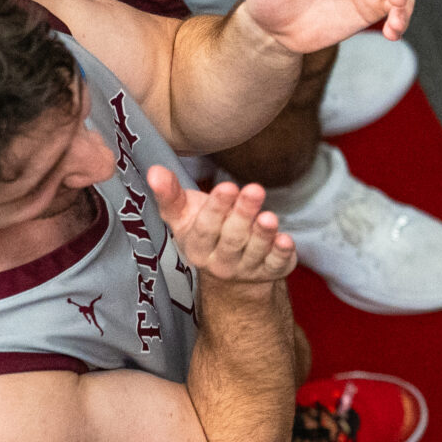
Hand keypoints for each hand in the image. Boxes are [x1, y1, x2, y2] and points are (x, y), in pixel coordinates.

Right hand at [148, 165, 294, 285]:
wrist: (231, 269)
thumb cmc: (206, 231)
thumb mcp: (184, 215)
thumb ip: (170, 195)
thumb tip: (155, 170)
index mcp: (197, 247)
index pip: (205, 228)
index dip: (216, 208)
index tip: (227, 186)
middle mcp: (221, 262)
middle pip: (232, 237)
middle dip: (243, 213)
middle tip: (254, 189)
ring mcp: (247, 269)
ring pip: (255, 250)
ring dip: (263, 233)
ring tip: (269, 216)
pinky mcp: (272, 270)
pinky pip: (277, 264)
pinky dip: (282, 253)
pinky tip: (286, 240)